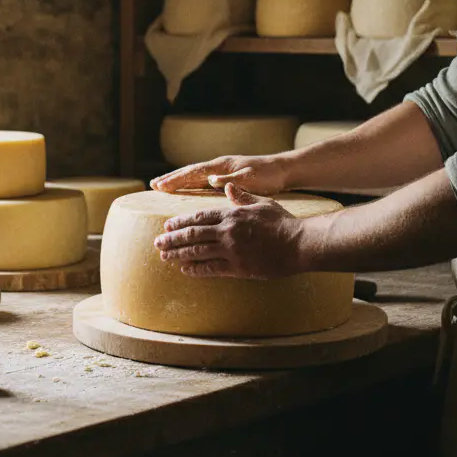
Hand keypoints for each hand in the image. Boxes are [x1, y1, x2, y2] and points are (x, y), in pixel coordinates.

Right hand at [150, 154, 291, 194]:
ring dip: (178, 179)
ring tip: (161, 185)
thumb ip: (231, 180)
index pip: (194, 172)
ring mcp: (221, 170)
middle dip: (171, 178)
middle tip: (152, 185)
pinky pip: (202, 179)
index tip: (160, 185)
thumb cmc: (268, 175)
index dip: (176, 179)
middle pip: (190, 171)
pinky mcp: (225, 176)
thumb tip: (211, 180)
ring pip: (194, 175)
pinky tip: (184, 188)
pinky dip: (189, 183)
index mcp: (222, 166)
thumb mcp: (251, 179)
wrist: (283, 170)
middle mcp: (218, 166)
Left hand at [153, 184, 303, 277]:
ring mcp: (232, 250)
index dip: (180, 222)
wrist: (300, 243)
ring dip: (178, 254)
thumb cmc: (282, 222)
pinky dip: (195, 269)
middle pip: (193, 234)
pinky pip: (211, 269)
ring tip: (164, 257)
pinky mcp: (238, 268)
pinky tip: (185, 270)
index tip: (167, 225)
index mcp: (231, 214)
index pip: (199, 217)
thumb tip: (227, 187)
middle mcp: (227, 231)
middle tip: (157, 243)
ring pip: (197, 252)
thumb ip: (241, 196)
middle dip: (172, 239)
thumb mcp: (261, 203)